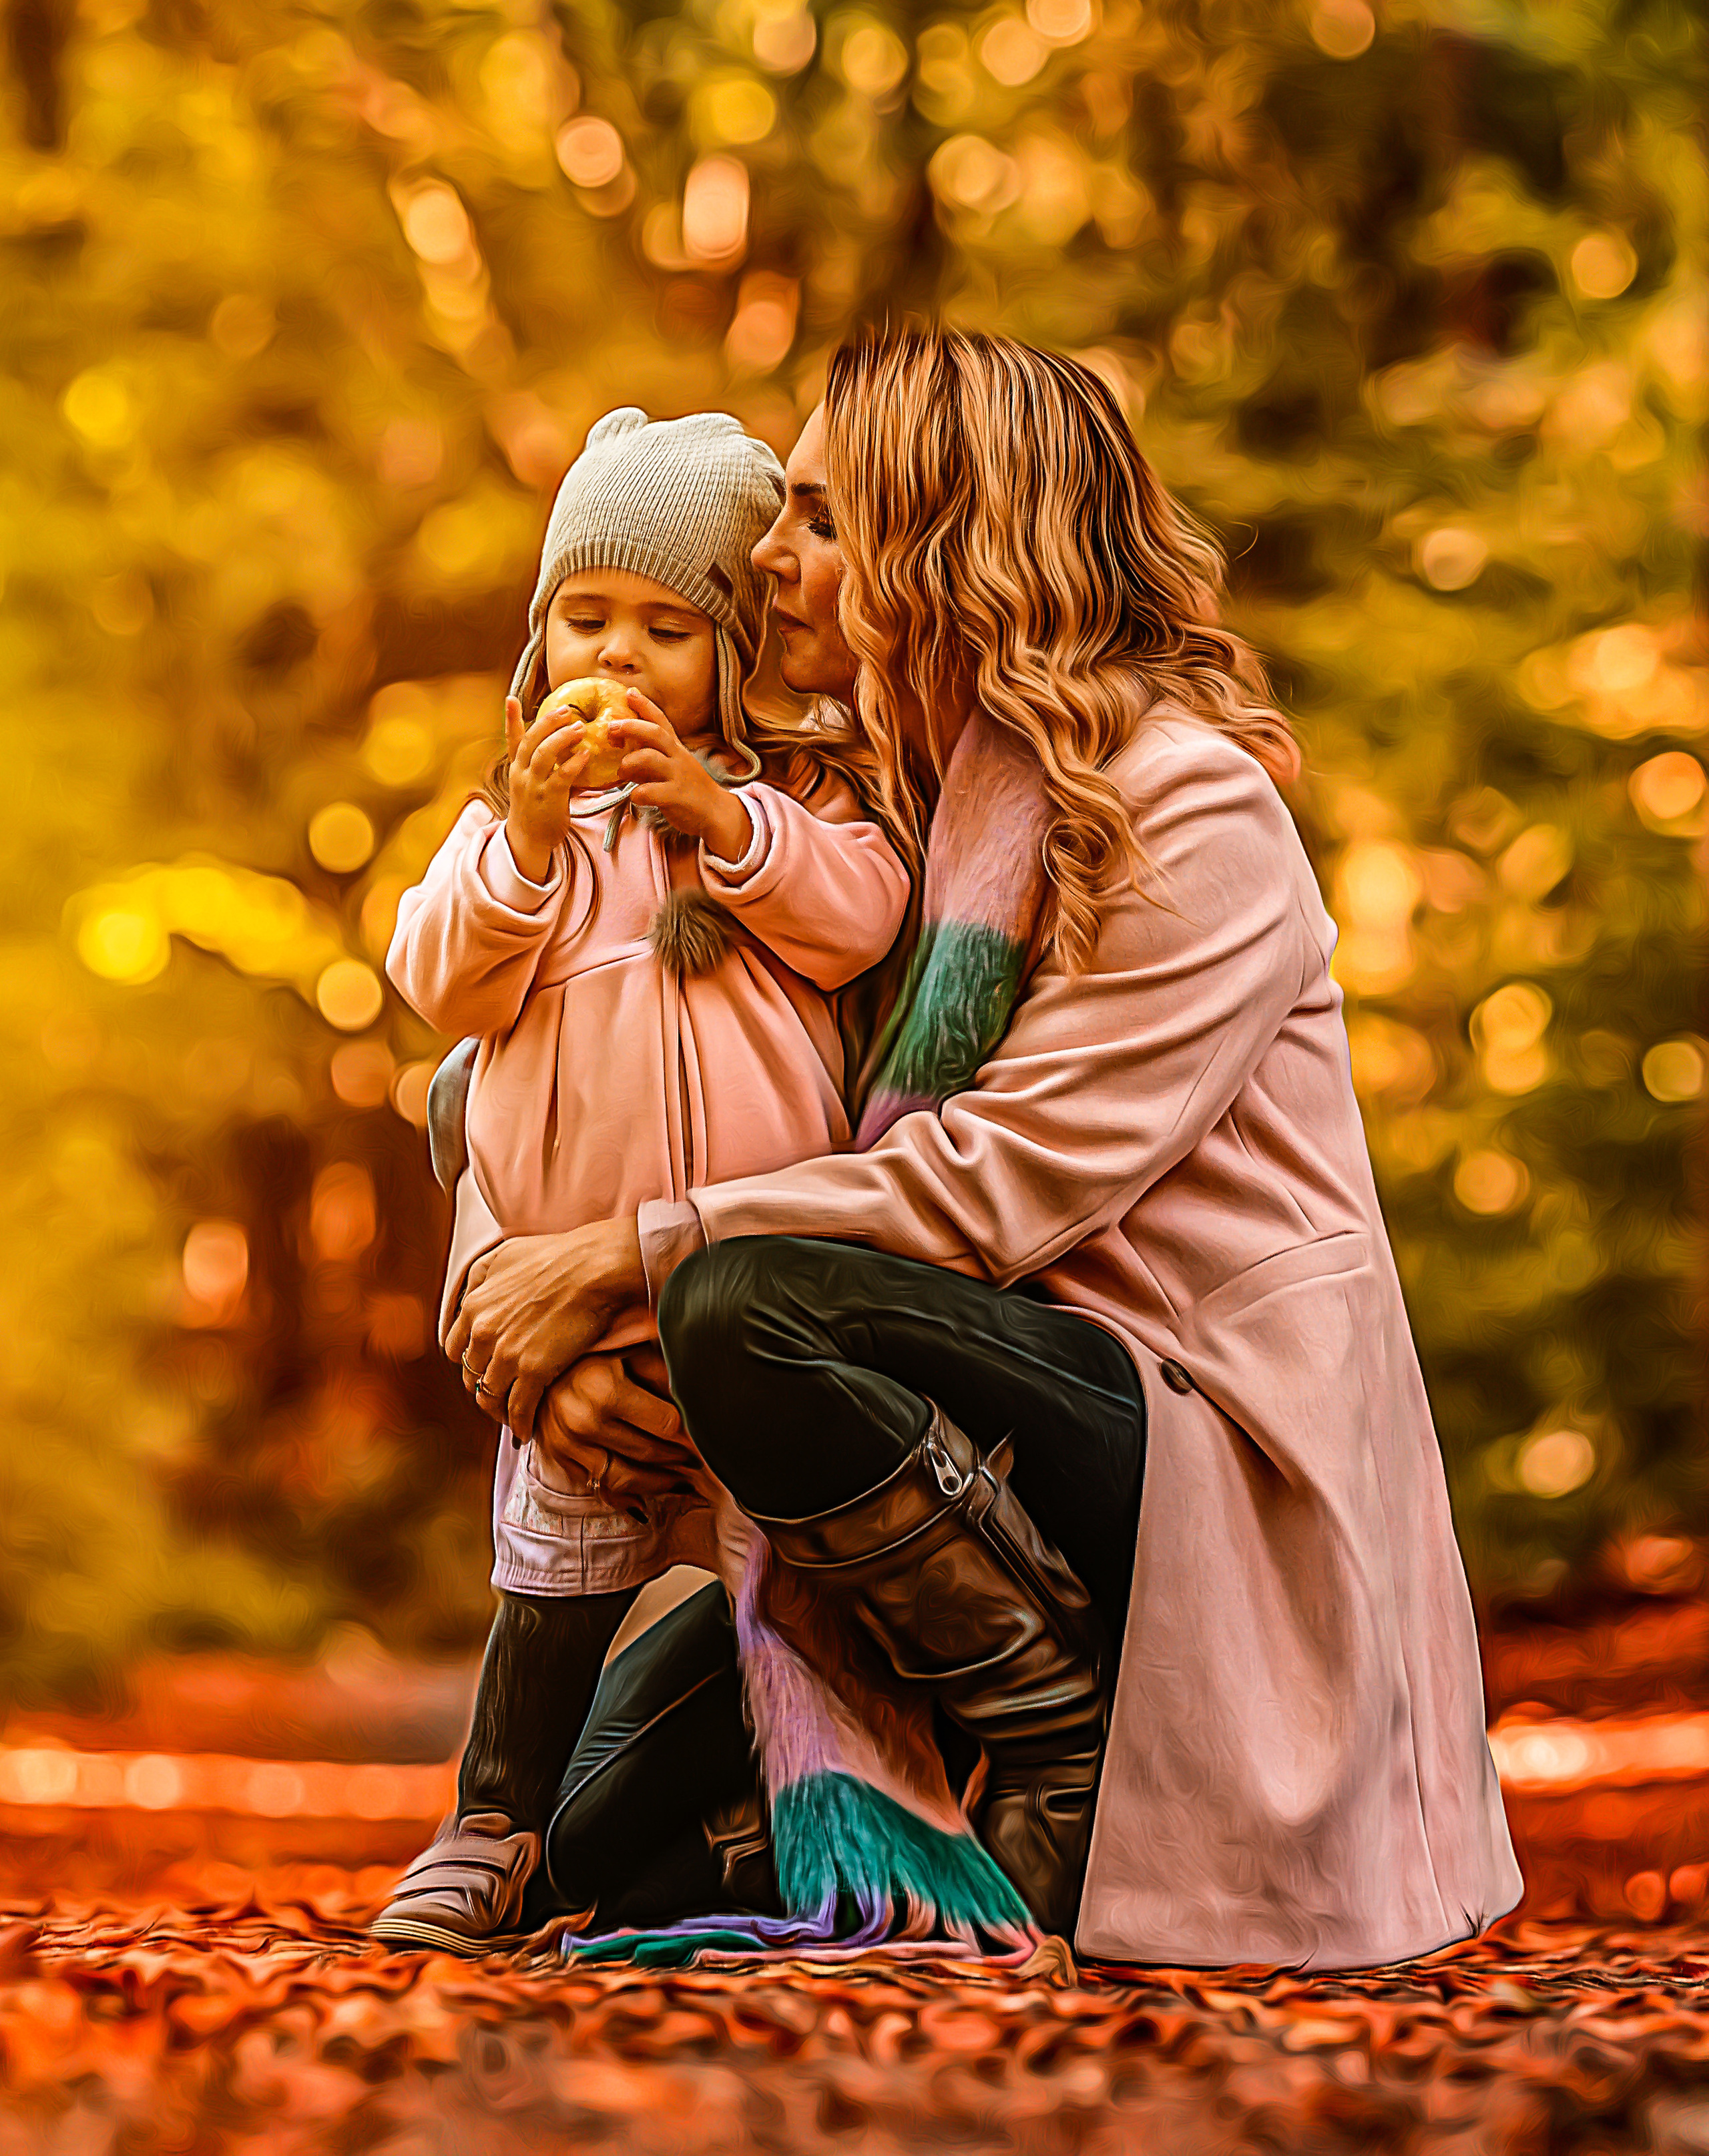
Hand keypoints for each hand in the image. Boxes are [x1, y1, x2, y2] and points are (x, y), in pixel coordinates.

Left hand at [447, 1216, 648, 1440]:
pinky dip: (520, 1424)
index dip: (471, 1361)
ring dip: (499, 1410)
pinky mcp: (534, 1371)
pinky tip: (527, 1430)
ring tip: (511, 1416)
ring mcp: (507, 1354)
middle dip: (484, 1386)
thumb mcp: (503, 1254)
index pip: (456, 1350)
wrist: (594, 1267)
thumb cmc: (557, 1257)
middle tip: (500, 1393)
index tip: (484, 1366)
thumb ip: (479, 1276)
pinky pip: (518, 1409)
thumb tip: (469, 1296)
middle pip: (471, 1376)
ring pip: (490, 1397)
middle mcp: (483, 1333)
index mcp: (474, 1306)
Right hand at [503, 693, 591, 881]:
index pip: (512, 739)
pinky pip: (561, 776)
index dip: (511, 719)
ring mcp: (533, 786)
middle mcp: (521, 774)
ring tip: (579, 728)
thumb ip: (541, 763)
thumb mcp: (531, 783)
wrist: (529, 840)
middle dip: (548, 722)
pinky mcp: (549, 799)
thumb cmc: (536, 809)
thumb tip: (561, 742)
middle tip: (567, 710)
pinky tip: (585, 754)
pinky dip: (573, 763)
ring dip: (562, 738)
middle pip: (530, 740)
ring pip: (543, 754)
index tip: (511, 699)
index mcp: (517, 768)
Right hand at [533, 1349, 696, 1501]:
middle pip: (648, 1452)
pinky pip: (600, 1488)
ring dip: (659, 1484)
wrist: (540, 1367)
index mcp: (605, 1389)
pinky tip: (648, 1496)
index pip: (665, 1423)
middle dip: (679, 1459)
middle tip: (699, 1461)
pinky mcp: (559, 1458)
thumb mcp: (630, 1352)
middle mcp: (583, 1421)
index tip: (705, 1436)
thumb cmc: (594, 1355)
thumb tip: (698, 1402)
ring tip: (681, 1482)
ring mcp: (568, 1444)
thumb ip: (663, 1375)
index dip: (689, 1431)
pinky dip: (628, 1496)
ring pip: (625, 1478)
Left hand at [609, 690, 751, 859]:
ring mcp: (678, 776)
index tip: (629, 692)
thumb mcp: (671, 768)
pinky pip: (652, 791)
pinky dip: (638, 793)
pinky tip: (635, 797)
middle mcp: (678, 757)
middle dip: (631, 727)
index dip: (645, 705)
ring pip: (651, 758)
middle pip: (654, 733)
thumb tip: (624, 757)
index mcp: (676, 748)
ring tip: (621, 771)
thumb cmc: (688, 790)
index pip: (661, 721)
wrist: (716, 813)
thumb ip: (650, 761)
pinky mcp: (677, 797)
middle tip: (611, 728)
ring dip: (630, 762)